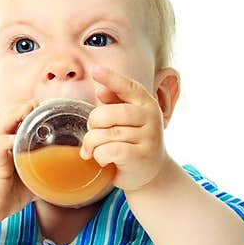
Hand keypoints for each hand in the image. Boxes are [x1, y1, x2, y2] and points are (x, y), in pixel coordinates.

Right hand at [0, 98, 38, 231]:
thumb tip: (66, 174)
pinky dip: (5, 142)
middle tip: (40, 103)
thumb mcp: (27, 181)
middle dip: (22, 106)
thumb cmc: (2, 195)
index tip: (45, 106)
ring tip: (29, 109)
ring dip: (14, 115)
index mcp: (4, 145)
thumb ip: (41, 173)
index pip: (12, 118)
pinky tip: (15, 139)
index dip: (25, 109)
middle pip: (5, 115)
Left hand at [80, 66, 169, 193]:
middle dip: (93, 124)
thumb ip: (115, 104)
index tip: (95, 71)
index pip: (128, 87)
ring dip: (93, 145)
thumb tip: (101, 90)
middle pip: (109, 114)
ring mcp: (149, 137)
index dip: (111, 79)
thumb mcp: (127, 121)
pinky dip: (100, 156)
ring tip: (95, 151)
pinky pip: (110, 150)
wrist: (151, 173)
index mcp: (146, 103)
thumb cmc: (133, 143)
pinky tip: (103, 160)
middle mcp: (151, 117)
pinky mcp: (142, 157)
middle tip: (92, 134)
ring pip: (106, 135)